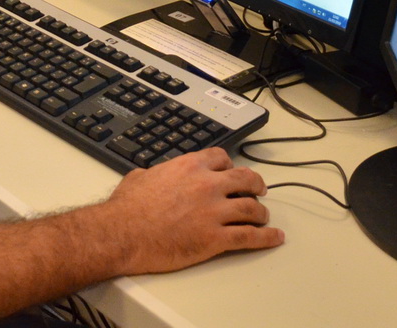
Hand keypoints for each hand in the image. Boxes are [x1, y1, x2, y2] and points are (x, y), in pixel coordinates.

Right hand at [98, 148, 283, 273]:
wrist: (122, 234)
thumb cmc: (127, 208)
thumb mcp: (139, 177)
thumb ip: (154, 173)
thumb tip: (151, 176)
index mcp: (189, 166)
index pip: (222, 158)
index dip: (230, 166)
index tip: (232, 172)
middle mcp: (207, 185)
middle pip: (245, 179)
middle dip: (256, 185)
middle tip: (259, 190)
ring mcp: (214, 211)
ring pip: (251, 208)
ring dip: (261, 213)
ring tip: (263, 217)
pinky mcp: (215, 238)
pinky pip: (249, 237)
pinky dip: (266, 237)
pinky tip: (274, 237)